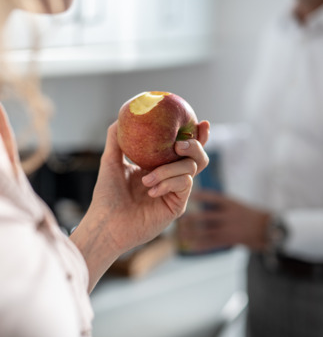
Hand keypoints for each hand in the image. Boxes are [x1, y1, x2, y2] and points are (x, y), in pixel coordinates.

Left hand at [71, 120, 209, 290]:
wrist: (107, 223)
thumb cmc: (107, 194)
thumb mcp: (111, 160)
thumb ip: (117, 138)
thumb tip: (123, 113)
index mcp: (160, 165)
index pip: (184, 148)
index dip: (197, 135)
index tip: (201, 122)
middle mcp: (171, 177)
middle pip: (197, 157)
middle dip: (195, 146)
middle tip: (179, 144)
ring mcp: (176, 191)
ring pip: (192, 168)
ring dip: (169, 169)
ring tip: (146, 179)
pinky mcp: (178, 205)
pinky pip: (184, 184)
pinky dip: (168, 182)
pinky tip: (151, 191)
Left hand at [177, 190, 270, 251]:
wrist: (266, 229)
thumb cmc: (247, 214)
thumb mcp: (236, 204)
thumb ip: (220, 202)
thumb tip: (198, 196)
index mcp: (231, 204)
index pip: (213, 198)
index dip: (200, 196)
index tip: (189, 195)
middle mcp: (229, 216)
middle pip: (207, 217)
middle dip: (192, 218)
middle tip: (180, 218)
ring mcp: (229, 229)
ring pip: (206, 232)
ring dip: (192, 233)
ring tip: (180, 233)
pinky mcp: (228, 240)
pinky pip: (212, 243)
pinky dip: (200, 245)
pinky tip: (190, 246)